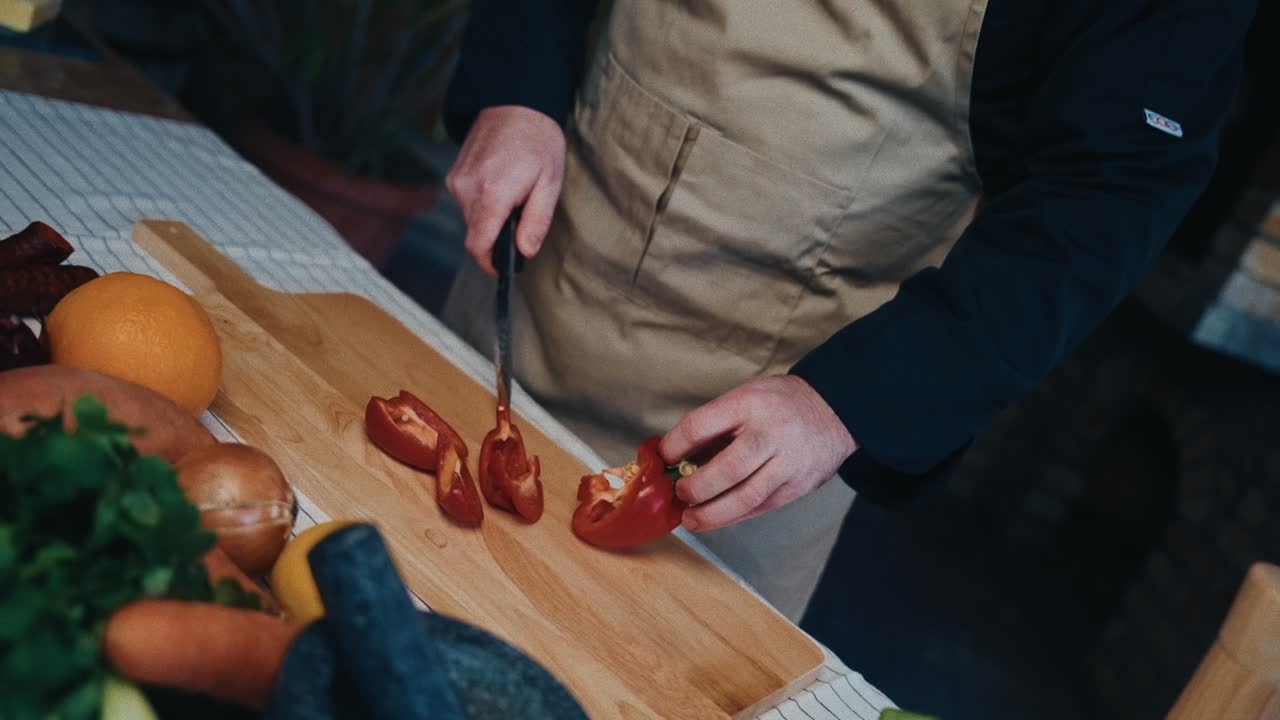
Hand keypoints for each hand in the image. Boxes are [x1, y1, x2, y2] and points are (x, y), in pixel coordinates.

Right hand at [445, 105, 566, 274]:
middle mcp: (468, 189)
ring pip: (471, 219)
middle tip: (522, 216)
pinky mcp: (454, 175)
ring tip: (514, 194)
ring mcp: (457, 181)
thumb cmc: (538, 141)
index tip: (504, 268)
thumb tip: (524, 252)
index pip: (479, 246)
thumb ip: (536, 222)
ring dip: (491, 218)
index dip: (490, 263)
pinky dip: (483, 203)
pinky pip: (467, 202)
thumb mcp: (549, 184)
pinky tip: (500, 183)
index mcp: (493, 194)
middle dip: (497, 236)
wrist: (515, 102)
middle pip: (476, 235)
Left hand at [660, 375, 857, 532]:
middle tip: (679, 494)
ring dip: (711, 513)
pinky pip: (760, 508)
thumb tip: (674, 455)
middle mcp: (771, 434)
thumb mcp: (745, 397)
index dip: (675, 446)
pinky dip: (733, 516)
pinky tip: (716, 518)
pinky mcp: (798, 486)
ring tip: (690, 518)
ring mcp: (788, 463)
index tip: (663, 457)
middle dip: (695, 488)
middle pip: (726, 470)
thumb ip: (714, 425)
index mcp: (749, 403)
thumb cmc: (780, 404)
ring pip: (745, 497)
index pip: (701, 426)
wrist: (836, 410)